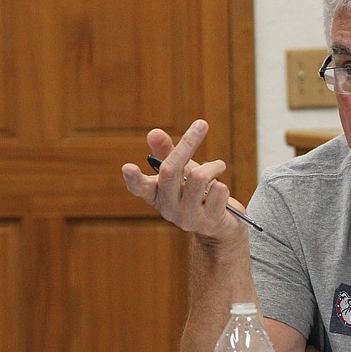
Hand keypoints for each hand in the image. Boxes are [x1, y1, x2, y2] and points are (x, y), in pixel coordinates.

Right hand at [121, 119, 242, 239]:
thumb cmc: (197, 193)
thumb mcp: (182, 171)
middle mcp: (168, 208)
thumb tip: (153, 132)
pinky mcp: (209, 222)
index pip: (140, 188)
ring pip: (199, 178)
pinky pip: (219, 190)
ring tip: (218, 167)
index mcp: (156, 194)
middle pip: (171, 170)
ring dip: (213, 167)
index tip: (128, 167)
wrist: (220, 227)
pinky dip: (223, 185)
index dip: (133, 178)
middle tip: (202, 124)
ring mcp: (188, 217)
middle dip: (188, 143)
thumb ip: (167, 152)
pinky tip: (221, 193)